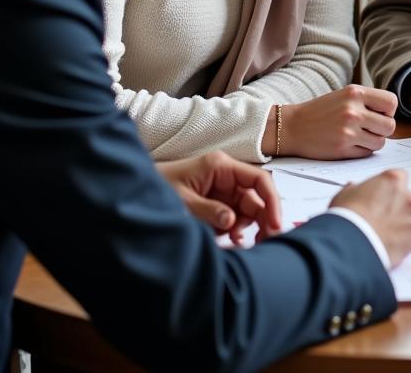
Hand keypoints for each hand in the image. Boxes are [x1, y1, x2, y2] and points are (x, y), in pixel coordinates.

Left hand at [157, 151, 282, 243]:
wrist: (135, 191)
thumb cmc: (157, 188)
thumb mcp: (183, 202)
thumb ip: (209, 211)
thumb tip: (232, 223)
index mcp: (221, 166)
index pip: (259, 180)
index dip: (271, 201)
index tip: (275, 225)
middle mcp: (226, 176)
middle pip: (256, 197)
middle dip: (262, 220)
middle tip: (264, 242)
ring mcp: (222, 190)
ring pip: (247, 210)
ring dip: (245, 227)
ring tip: (233, 241)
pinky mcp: (216, 203)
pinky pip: (234, 217)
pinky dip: (234, 230)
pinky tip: (229, 239)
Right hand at [272, 85, 397, 158]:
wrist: (292, 126)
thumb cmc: (321, 111)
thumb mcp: (344, 96)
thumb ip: (367, 101)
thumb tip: (391, 115)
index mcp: (355, 92)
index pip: (391, 102)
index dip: (388, 111)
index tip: (378, 115)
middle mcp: (353, 110)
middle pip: (390, 126)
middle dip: (382, 130)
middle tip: (369, 129)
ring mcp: (348, 130)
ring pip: (380, 142)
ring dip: (373, 142)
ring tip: (358, 137)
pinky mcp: (343, 148)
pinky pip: (367, 153)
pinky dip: (362, 151)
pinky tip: (349, 144)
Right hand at [330, 169, 410, 267]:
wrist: (350, 243)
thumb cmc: (347, 216)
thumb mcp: (346, 193)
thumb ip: (358, 189)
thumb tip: (356, 191)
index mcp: (394, 180)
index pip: (400, 177)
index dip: (391, 187)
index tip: (384, 195)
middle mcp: (409, 197)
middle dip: (402, 205)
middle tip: (385, 215)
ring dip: (404, 224)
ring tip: (385, 232)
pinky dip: (404, 242)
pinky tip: (388, 244)